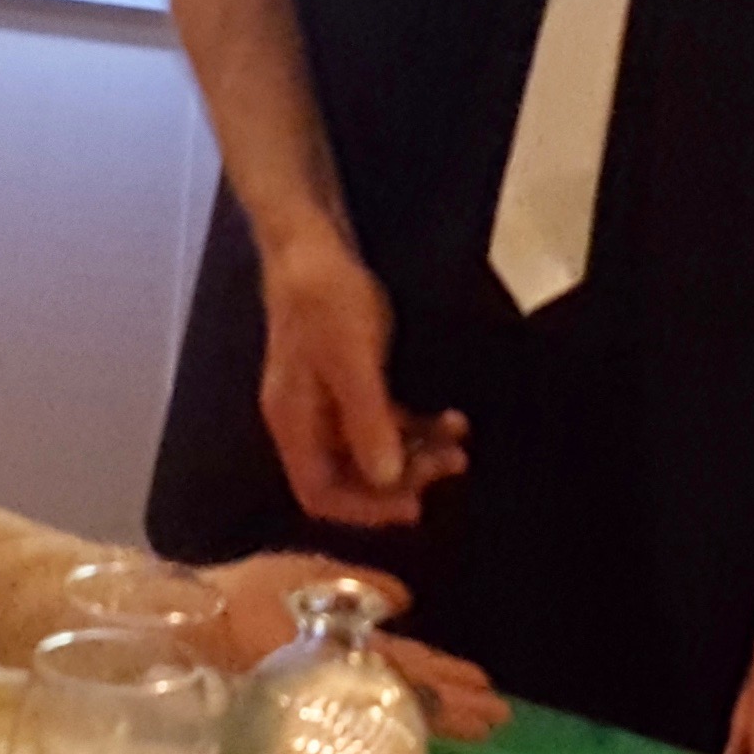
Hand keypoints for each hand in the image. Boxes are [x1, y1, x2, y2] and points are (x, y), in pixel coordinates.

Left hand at [208, 553, 509, 740]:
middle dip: (455, 698)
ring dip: (447, 710)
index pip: (404, 660)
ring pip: (403, 698)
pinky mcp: (320, 697)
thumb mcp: (302, 574)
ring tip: (489, 723)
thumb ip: (355, 583)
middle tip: (501, 716)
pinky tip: (443, 722)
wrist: (193, 618)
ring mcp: (334, 686)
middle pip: (412, 684)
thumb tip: (406, 600)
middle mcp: (345, 669)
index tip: (483, 684)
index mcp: (341, 639)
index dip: (443, 673)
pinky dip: (413, 712)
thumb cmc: (240, 595)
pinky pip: (376, 703)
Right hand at [257, 237, 468, 525]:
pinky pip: (380, 422)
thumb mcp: (353, 359)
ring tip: (458, 445)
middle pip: (349, 478)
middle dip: (402, 479)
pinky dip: (412, 427)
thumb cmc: (327, 298)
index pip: (320, 494)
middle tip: (452, 464)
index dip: (365, 510)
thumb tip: (388, 480)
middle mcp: (306, 422)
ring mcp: (326, 403)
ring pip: (370, 451)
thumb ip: (368, 421)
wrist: (313, 244)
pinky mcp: (347, 382)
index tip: (415, 505)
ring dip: (415, 454)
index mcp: (295, 423)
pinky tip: (449, 419)